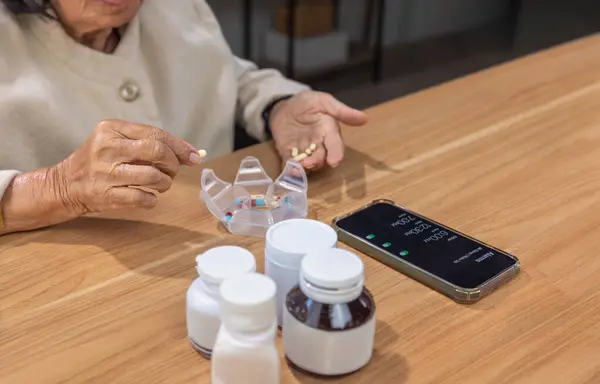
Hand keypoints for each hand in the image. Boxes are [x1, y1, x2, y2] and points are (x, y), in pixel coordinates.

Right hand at [56, 119, 200, 215]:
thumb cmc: (99, 162)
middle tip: (173, 171)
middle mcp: (108, 148)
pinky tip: (148, 195)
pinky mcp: (106, 195)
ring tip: (160, 184)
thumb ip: (151, 144)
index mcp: (112, 129)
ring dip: (165, 183)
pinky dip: (152, 199)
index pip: (156, 134)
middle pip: (157, 151)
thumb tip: (190, 154)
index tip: (193, 156)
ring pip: (153, 176)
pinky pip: (143, 197)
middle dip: (173, 164)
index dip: (180, 146)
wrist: (65, 185)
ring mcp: (106, 173)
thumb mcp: (118, 142)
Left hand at [269, 91, 367, 170]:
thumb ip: (341, 111)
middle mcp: (318, 145)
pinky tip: (288, 170)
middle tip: (309, 162)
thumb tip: (365, 118)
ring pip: (307, 164)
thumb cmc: (306, 103)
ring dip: (304, 168)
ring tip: (299, 166)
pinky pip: (290, 164)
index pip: (336, 145)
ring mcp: (303, 151)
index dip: (336, 154)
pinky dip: (290, 169)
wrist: (283, 106)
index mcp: (329, 132)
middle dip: (317, 162)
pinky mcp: (288, 154)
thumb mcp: (323, 102)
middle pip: (321, 157)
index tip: (334, 161)